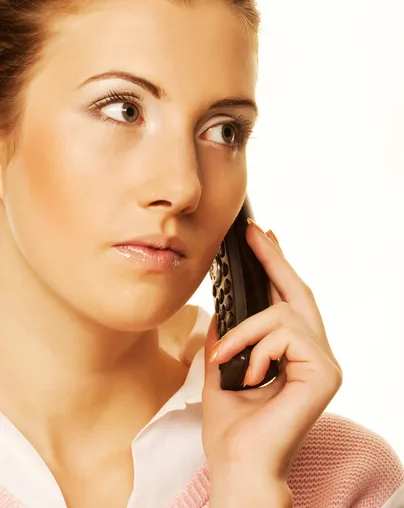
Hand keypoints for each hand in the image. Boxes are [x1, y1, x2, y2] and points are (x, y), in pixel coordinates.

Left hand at [202, 221, 341, 501]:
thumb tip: (222, 309)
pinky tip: (247, 374)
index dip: (276, 267)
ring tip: (225, 359)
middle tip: (253, 232)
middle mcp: (314, 356)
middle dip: (273, 259)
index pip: (288, 303)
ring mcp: (323, 364)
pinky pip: (285, 333)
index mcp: (293, 356)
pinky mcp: (324, 372)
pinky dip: (256, 347)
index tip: (262, 239)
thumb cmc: (231, 429)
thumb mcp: (221, 369)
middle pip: (298, 294)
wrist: (238, 466)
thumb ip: (228, 338)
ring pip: (284, 313)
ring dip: (245, 330)